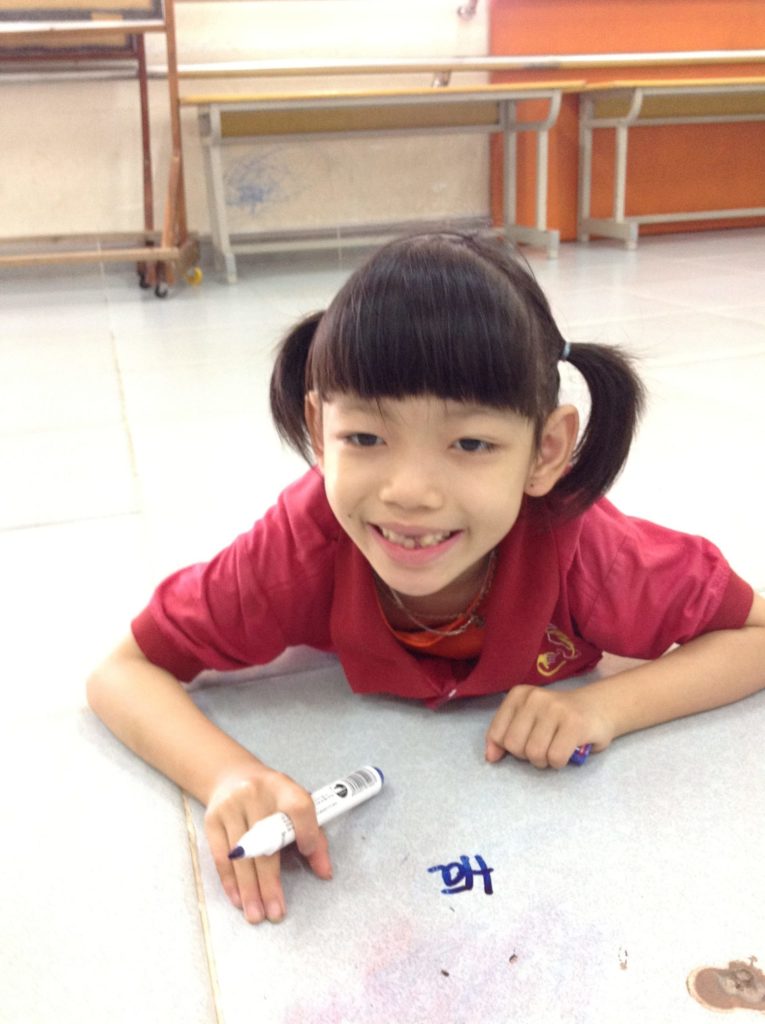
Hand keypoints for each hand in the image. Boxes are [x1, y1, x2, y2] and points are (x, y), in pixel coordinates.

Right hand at [203, 763, 332, 923]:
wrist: (232, 776)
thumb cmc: (272, 798)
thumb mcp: (295, 805)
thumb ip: (314, 836)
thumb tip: (325, 872)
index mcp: (283, 787)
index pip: (299, 807)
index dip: (306, 831)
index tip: (307, 854)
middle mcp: (256, 793)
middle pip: (265, 841)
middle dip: (270, 883)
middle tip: (276, 913)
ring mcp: (231, 805)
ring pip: (242, 855)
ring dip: (249, 889)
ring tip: (256, 915)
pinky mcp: (212, 819)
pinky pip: (221, 856)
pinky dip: (230, 882)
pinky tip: (238, 900)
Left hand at [485, 684, 615, 769]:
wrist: (599, 707)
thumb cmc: (558, 719)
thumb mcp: (527, 720)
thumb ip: (505, 735)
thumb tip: (490, 757)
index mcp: (518, 694)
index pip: (497, 733)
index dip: (508, 749)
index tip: (524, 744)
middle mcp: (534, 697)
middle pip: (514, 746)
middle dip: (527, 755)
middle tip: (543, 746)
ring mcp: (555, 708)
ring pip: (534, 754)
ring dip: (545, 761)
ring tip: (555, 748)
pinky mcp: (574, 723)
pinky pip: (555, 758)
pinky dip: (560, 763)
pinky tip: (568, 751)